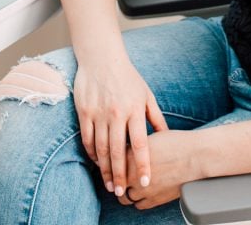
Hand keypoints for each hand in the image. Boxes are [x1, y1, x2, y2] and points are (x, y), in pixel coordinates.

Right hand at [73, 58, 168, 196]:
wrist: (102, 58)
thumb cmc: (127, 77)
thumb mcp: (147, 95)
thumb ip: (155, 117)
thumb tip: (166, 136)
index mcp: (134, 110)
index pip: (141, 144)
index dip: (143, 165)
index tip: (145, 181)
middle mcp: (117, 113)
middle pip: (119, 151)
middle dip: (120, 175)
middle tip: (121, 192)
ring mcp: (99, 113)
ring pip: (101, 148)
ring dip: (105, 169)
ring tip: (108, 184)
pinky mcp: (84, 111)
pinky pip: (87, 138)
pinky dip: (91, 153)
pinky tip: (97, 162)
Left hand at [118, 130, 203, 208]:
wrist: (196, 157)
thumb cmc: (178, 143)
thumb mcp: (151, 138)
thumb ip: (137, 147)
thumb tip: (130, 150)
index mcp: (129, 154)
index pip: (111, 162)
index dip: (112, 164)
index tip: (114, 164)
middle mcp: (131, 173)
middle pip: (114, 182)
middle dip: (115, 180)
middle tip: (119, 178)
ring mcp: (142, 189)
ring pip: (124, 197)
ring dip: (125, 193)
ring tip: (130, 188)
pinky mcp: (153, 200)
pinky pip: (138, 205)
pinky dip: (138, 201)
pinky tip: (143, 193)